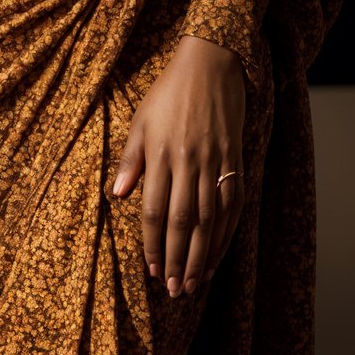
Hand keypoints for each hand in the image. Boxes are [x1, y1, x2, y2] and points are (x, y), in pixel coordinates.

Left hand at [111, 34, 245, 296]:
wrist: (211, 64)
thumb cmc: (169, 92)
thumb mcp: (141, 120)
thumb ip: (130, 160)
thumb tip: (118, 196)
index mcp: (162, 153)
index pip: (154, 210)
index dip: (152, 243)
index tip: (150, 270)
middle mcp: (190, 162)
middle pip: (183, 222)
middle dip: (177, 260)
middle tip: (173, 290)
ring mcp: (216, 162)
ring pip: (209, 220)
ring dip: (201, 255)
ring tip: (193, 283)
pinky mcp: (236, 160)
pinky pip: (232, 206)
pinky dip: (225, 234)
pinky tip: (217, 255)